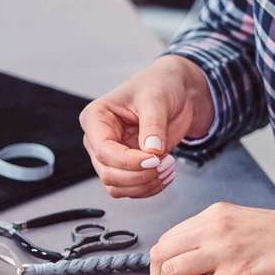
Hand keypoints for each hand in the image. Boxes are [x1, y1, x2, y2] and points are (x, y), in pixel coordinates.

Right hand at [79, 55, 214, 198]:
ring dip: (145, 184)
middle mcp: (99, 139)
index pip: (103, 150)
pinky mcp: (126, 167)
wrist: (178, 93)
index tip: (154, 159)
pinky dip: (150, 188)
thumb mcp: (156, 99)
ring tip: (168, 167)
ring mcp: (112, 155)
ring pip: (117, 187)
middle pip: (109, 173)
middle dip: (140, 174)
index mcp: (96, 117)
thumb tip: (151, 151)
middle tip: (166, 163)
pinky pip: (130, 190)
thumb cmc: (160, 85)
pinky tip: (166, 175)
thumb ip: (152, 125)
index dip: (128, 161)